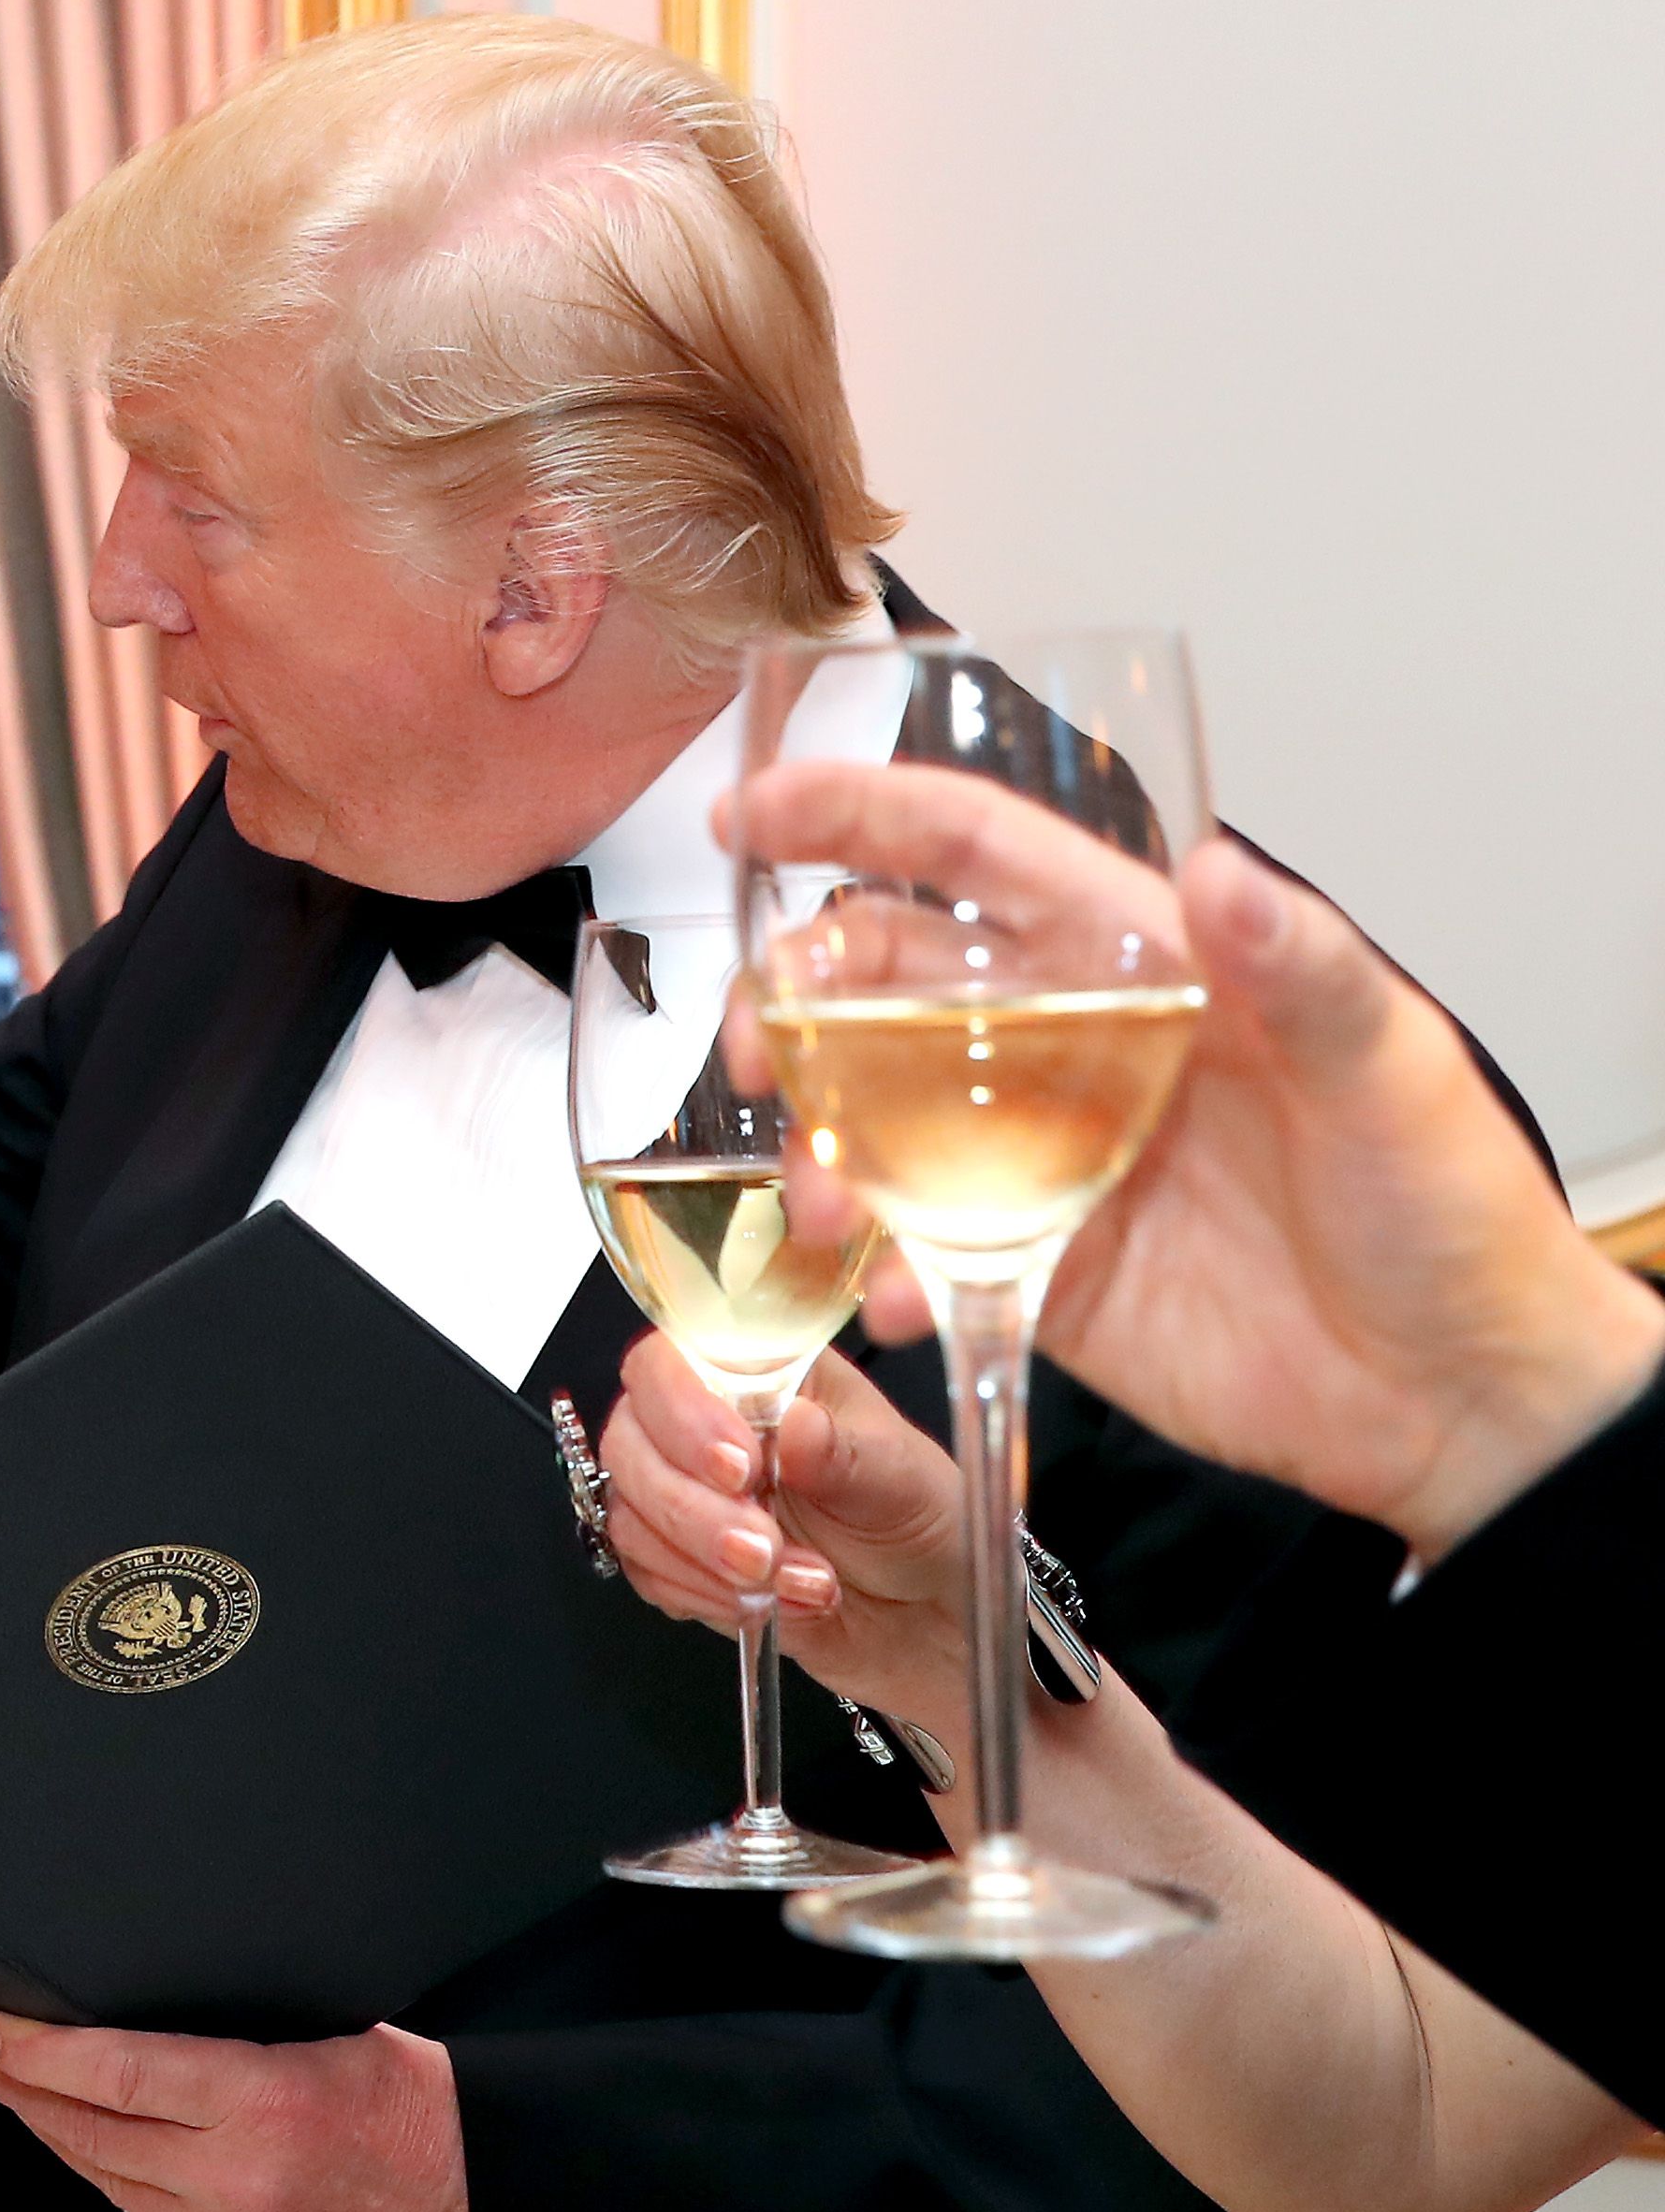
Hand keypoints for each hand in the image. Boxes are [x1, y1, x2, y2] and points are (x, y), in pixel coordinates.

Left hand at [0, 2015, 467, 2211]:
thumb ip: (242, 2041)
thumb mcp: (340, 2036)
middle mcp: (237, 2176)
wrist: (486, 2210)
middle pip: (97, 2134)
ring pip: (117, 2185)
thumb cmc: (424, 2109)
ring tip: (25, 2100)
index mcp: (262, 2100)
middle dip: (30, 2095)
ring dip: (64, 2140)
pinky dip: (123, 2183)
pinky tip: (100, 2156)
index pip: (117, 2074)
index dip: (42, 2055)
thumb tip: (154, 2022)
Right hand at [601, 1341, 967, 1738]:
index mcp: (759, 1376)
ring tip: (794, 1582)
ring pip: (632, 1514)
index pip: (667, 1363)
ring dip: (705, 1561)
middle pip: (631, 1442)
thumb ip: (845, 1452)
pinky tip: (768, 1604)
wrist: (926, 1615)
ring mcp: (686, 1492)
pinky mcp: (678, 1556)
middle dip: (695, 1509)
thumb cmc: (919, 1521)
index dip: (682, 1411)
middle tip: (763, 1550)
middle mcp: (707, 1426)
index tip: (739, 1468)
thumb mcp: (903, 1478)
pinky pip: (645, 1572)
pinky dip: (704, 1594)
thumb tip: (796, 1426)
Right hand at [728, 768, 1664, 1560]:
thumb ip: (1304, 971)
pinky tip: (899, 1300)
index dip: (860, 817)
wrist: (1456, 1399)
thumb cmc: (1450, 1214)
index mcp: (1149, 964)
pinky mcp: (1028, 1265)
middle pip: (885, 982)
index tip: (756, 811)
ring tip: (825, 1202)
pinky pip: (915, 1251)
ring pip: (870, 1115)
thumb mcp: (1393, 1072)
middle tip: (760, 1046)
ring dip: (815, 1144)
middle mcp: (1072, 1047)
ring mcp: (1041, 1157)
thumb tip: (1220, 875)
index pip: (980, 858)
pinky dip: (881, 1273)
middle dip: (793, 997)